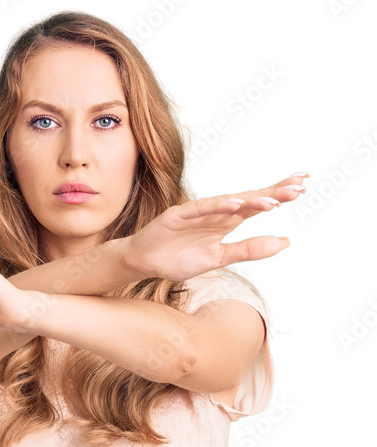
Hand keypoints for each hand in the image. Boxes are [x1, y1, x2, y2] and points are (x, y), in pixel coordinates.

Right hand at [120, 172, 308, 281]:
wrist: (144, 262)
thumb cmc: (179, 259)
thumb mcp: (219, 258)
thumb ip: (249, 250)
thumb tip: (285, 241)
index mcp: (226, 221)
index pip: (257, 205)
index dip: (278, 195)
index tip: (302, 188)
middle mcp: (215, 212)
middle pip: (248, 198)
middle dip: (272, 191)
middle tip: (299, 184)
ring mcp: (196, 212)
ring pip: (228, 203)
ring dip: (250, 200)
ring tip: (273, 199)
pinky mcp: (177, 216)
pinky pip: (201, 209)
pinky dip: (217, 206)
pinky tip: (235, 204)